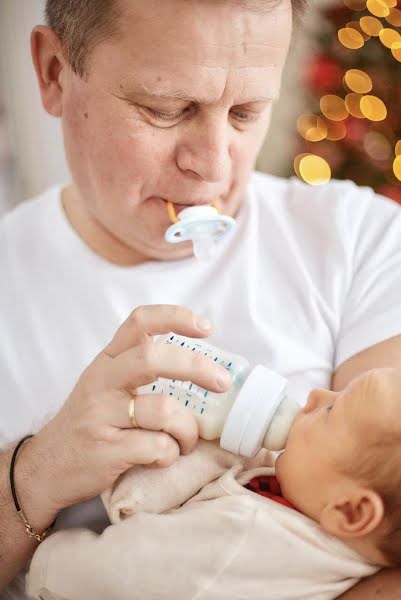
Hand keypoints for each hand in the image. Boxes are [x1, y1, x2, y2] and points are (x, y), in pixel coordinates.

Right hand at [25, 305, 230, 515]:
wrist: (47, 468)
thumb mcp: (106, 385)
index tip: (206, 326)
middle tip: (222, 382)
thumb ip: (140, 370)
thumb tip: (202, 367)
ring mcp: (101, 415)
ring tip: (185, 440)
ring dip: (188, 429)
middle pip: (152, 358)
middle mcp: (102, 381)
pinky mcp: (106, 450)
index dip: (176, 317)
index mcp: (108, 360)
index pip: (139, 321)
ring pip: (163, 410)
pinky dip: (171, 454)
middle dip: (196, 368)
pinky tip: (164, 457)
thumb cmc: (90, 423)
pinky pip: (158, 447)